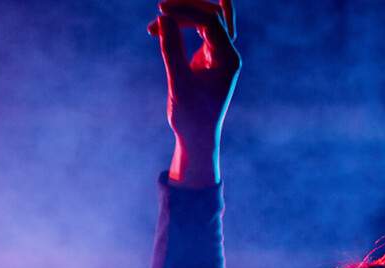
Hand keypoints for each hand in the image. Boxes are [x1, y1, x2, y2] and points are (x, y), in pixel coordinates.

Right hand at [150, 1, 238, 167]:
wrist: (197, 138)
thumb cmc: (190, 117)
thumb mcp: (178, 83)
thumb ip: (171, 49)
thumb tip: (163, 18)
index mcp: (228, 60)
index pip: (210, 22)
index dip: (186, 12)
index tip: (161, 12)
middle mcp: (229, 54)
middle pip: (214, 14)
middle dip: (188, 7)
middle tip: (160, 7)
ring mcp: (220, 54)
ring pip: (208, 19)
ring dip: (184, 14)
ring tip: (156, 20)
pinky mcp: (210, 57)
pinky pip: (201, 30)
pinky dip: (183, 25)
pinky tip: (162, 28)